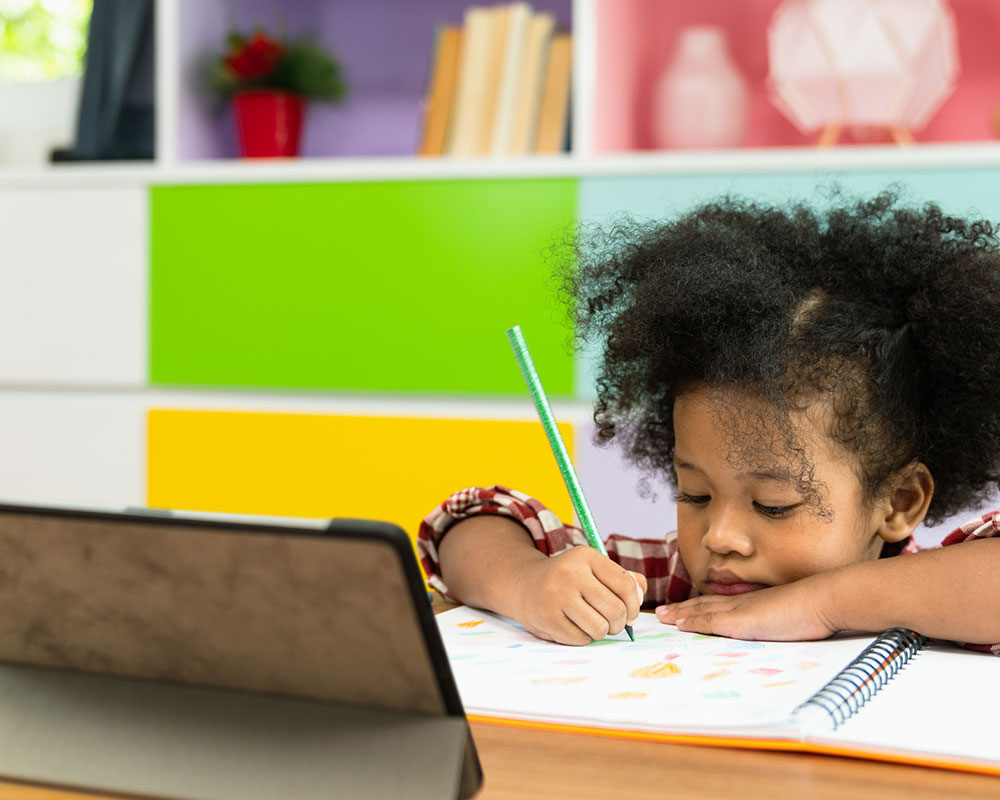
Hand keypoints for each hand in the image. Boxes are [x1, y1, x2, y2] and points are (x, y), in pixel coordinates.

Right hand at [510, 546, 646, 645]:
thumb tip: (641, 594)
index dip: (635, 604)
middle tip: (612, 623)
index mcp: (586, 556)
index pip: (626, 585)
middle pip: (616, 610)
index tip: (630, 612)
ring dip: (602, 631)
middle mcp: (570, 573)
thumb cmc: (567, 579)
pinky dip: (583, 637)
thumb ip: (622, 578)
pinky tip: (574, 625)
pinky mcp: (548, 619)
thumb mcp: (591, 568)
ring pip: (600, 628)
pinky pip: (581, 639)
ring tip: (592, 623)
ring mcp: (557, 596)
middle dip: (619, 623)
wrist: (523, 585)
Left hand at [654, 575, 838, 640]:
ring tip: (662, 617)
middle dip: (682, 609)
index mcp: (753, 603)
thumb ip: (779, 621)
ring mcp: (741, 611)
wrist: (824, 599)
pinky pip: (712, 621)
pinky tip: (680, 625)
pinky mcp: (743, 621)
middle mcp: (742, 604)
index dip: (700, 607)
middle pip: (705, 605)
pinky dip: (694, 622)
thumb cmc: (815, 609)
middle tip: (662, 613)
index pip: (720, 604)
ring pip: (703, 611)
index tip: (684, 610)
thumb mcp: (791, 616)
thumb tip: (778, 630)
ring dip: (681, 614)